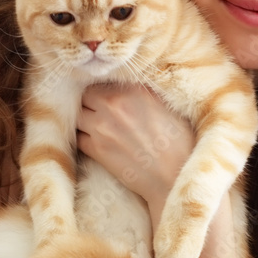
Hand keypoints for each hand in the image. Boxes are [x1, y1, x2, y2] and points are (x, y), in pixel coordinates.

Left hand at [76, 83, 194, 220]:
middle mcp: (113, 103)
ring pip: (78, 117)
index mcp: (133, 89)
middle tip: (100, 114)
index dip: (104, 91)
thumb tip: (129, 88)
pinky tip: (96, 144)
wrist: (174, 176)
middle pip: (86, 96)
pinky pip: (78, 138)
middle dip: (91, 104)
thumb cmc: (179, 142)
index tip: (108, 98)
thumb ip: (143, 93)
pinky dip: (84, 140)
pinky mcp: (96, 149)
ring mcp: (101, 126)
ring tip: (96, 129)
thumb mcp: (167, 106)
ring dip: (85, 122)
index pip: (103, 81)